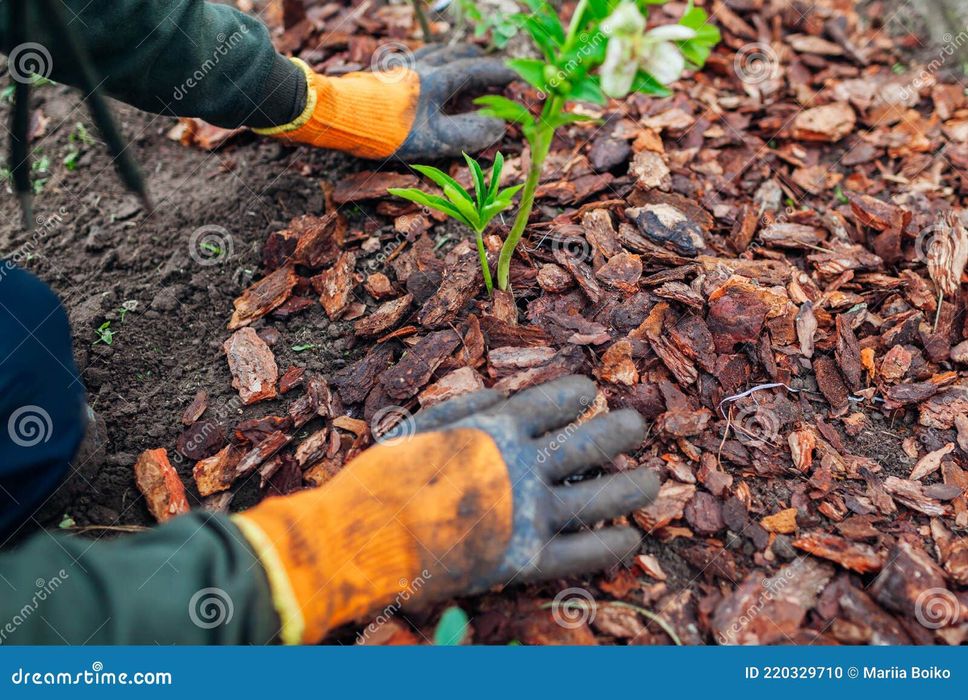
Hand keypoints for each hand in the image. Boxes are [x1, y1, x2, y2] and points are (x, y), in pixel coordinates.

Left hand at [254, 45, 513, 159]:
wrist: (335, 116)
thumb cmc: (384, 129)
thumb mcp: (433, 139)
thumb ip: (467, 133)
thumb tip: (498, 127)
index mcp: (436, 80)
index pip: (475, 71)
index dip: (498, 73)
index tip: (517, 74)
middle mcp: (420, 67)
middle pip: (454, 54)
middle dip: (476, 58)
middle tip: (490, 62)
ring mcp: (400, 69)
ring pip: (433, 54)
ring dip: (452, 57)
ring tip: (460, 61)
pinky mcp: (383, 77)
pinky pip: (415, 62)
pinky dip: (429, 63)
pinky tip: (422, 73)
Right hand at [398, 375, 658, 585]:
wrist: (364, 539)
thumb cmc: (384, 479)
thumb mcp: (420, 426)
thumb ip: (467, 406)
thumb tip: (506, 392)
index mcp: (498, 429)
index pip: (554, 402)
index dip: (577, 394)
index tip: (589, 393)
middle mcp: (524, 467)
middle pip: (590, 443)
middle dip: (620, 430)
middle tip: (636, 425)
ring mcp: (529, 514)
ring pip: (601, 497)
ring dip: (633, 487)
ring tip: (651, 480)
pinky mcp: (526, 558)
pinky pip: (582, 552)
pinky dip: (611, 546)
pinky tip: (631, 539)